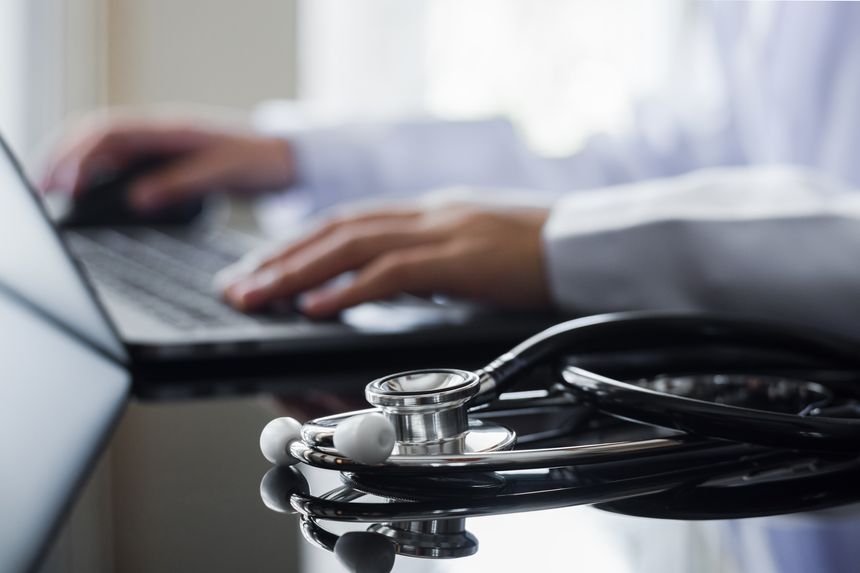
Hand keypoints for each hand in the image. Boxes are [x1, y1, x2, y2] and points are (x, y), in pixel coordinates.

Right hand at [41, 113, 294, 210]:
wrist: (289, 157)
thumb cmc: (261, 160)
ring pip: (104, 148)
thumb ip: (183, 183)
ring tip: (53, 194)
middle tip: (42, 192)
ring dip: (76, 166)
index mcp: (171, 129)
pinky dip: (98, 174)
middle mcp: (160, 131)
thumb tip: (137, 198)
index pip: (109, 133)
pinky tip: (88, 195)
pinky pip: (121, 161)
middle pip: (95, 137)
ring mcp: (161, 144)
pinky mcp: (166, 159)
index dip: (79, 156)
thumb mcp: (225, 172)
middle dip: (63, 159)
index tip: (61, 184)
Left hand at [221, 204, 552, 317]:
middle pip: (334, 229)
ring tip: (258, 296)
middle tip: (238, 285)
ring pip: (350, 245)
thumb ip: (429, 259)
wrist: (585, 246)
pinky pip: (391, 273)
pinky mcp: (459, 259)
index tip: (263, 266)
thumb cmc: (535, 255)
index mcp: (426, 213)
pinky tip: (317, 307)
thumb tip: (386, 281)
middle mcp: (425, 215)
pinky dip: (348, 289)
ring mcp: (441, 232)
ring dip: (298, 272)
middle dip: (280, 257)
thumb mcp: (471, 250)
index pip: (347, 222)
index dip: (298, 242)